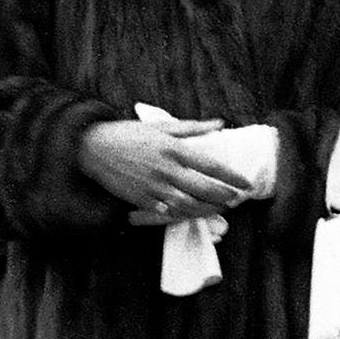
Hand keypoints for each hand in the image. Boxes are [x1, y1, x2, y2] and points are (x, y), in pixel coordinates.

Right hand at [80, 114, 254, 222]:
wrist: (94, 148)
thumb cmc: (130, 134)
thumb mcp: (161, 126)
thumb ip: (192, 128)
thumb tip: (219, 124)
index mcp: (173, 149)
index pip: (210, 165)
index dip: (231, 176)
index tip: (245, 183)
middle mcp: (166, 169)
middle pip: (203, 188)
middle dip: (224, 196)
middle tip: (236, 199)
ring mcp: (154, 187)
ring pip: (188, 204)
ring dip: (208, 209)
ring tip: (220, 209)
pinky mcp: (142, 199)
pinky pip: (167, 212)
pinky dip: (183, 214)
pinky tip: (193, 214)